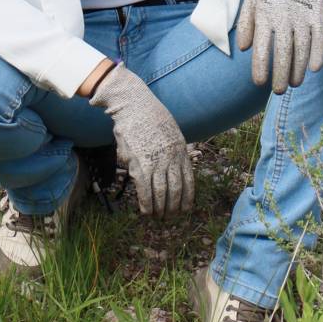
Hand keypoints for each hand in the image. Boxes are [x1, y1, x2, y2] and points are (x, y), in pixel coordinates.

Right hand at [89, 63, 193, 216]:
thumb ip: (170, 150)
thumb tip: (170, 165)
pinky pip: (144, 189)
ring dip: (160, 208)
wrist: (133, 105)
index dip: (188, 197)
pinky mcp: (139, 163)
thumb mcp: (169, 131)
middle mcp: (171, 158)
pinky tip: (145, 211)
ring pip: (161, 192)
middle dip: (174, 207)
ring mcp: (156, 161)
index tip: (186, 208)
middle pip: (176, 189)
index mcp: (180, 150)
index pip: (189, 180)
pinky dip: (146, 203)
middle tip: (170, 217)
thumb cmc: (148, 116)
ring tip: (157, 217)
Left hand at [236, 0, 322, 93]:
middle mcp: (284, 16)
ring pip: (302, 48)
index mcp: (265, 15)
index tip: (259, 83)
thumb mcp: (250, 1)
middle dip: (281, 75)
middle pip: (283, 52)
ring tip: (294, 84)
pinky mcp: (318, 12)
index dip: (261, 68)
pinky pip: (320, 37)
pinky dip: (319, 53)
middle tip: (278, 91)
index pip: (262, 48)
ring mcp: (303, 14)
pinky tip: (314, 69)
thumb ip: (245, 25)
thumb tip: (244, 49)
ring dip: (299, 69)